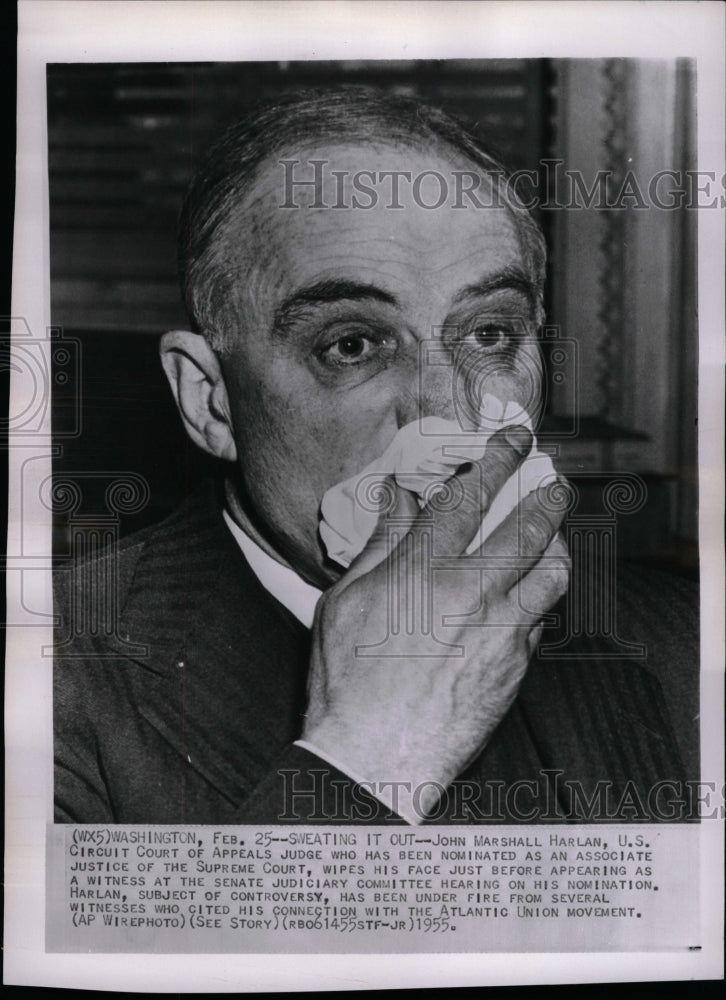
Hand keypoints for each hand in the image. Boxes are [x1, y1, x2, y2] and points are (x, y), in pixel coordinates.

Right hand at [302, 425, 569, 819]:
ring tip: (556, 534)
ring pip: (554, 571)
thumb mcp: (346, 602)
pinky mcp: (515, 666)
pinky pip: (543, 618)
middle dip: (546, 493)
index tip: (513, 439)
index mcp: (424, 568)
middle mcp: (472, 591)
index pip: (468, 496)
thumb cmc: (347, 679)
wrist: (376, 756)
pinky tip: (532, 594)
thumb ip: (379, 544)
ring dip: (559, 544)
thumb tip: (395, 499)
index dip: (494, 459)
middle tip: (553, 479)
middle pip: (528, 526)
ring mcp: (502, 630)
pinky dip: (542, 597)